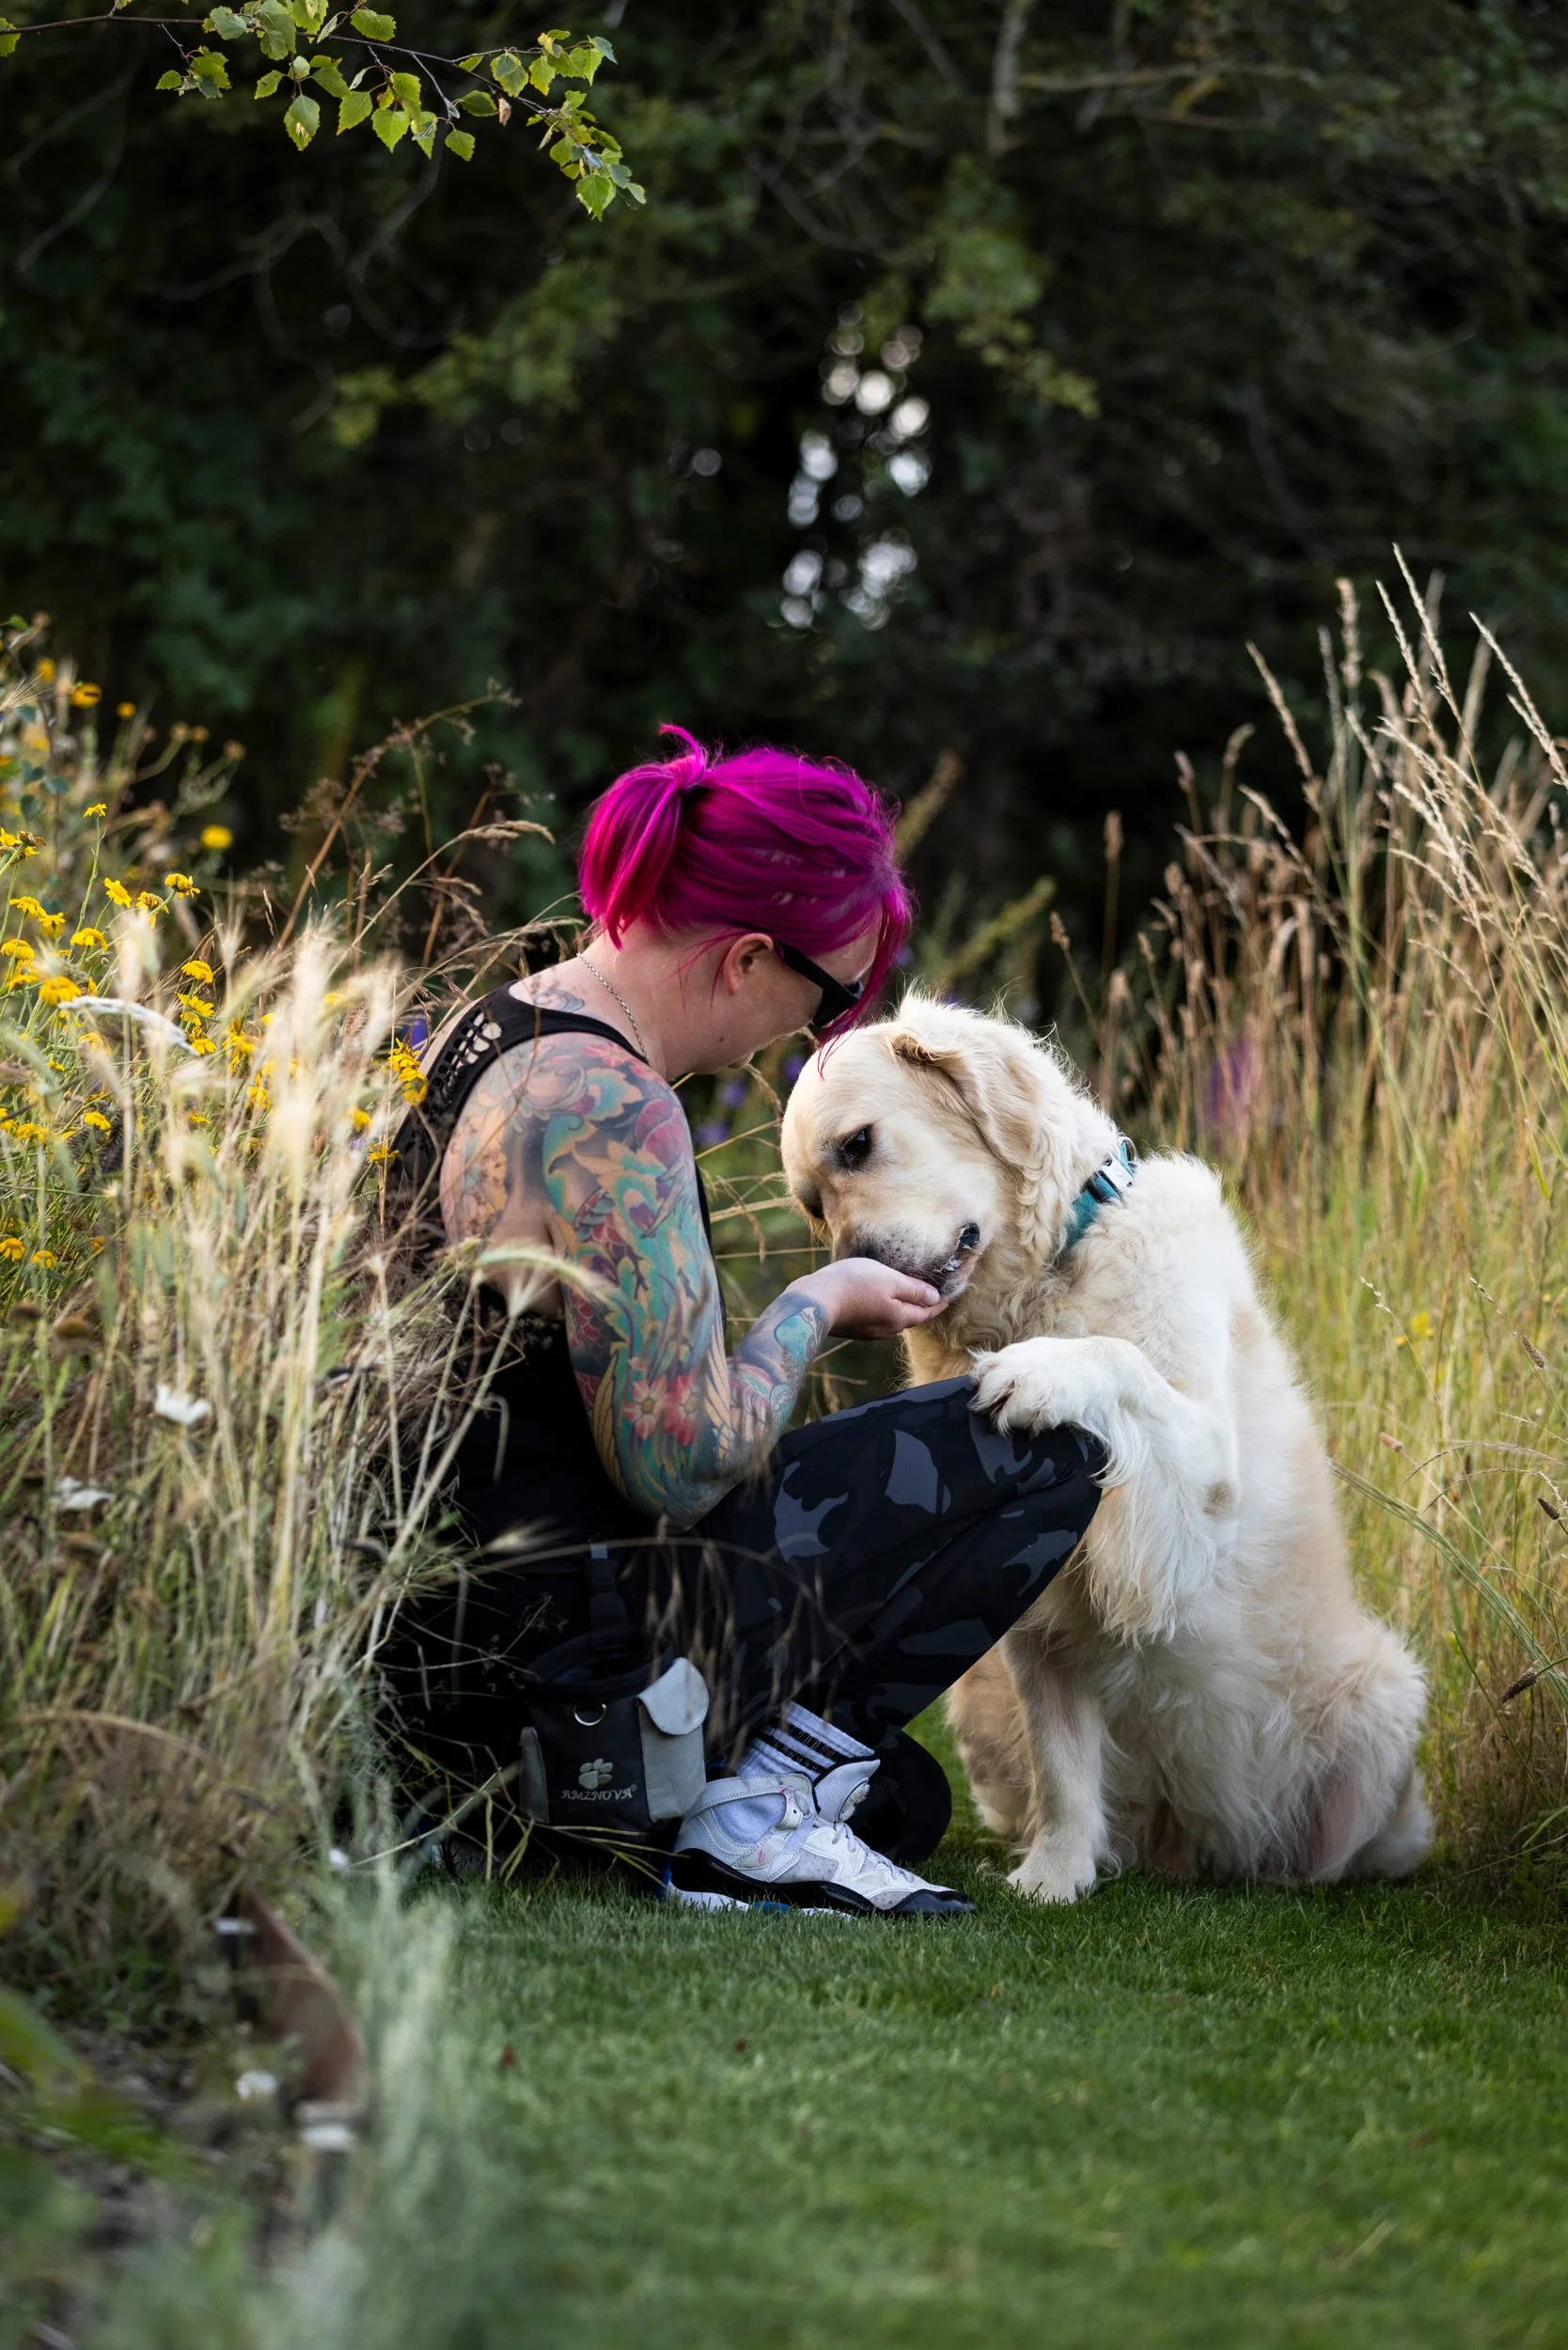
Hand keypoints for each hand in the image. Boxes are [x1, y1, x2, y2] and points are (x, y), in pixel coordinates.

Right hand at [791, 1256, 943, 1340]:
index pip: (926, 1312)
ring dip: (901, 1308)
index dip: (938, 1303)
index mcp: (900, 1318)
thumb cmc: (854, 1285)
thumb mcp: (889, 1279)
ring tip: (905, 1294)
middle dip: (921, 1307)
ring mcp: (868, 1331)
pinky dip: (883, 1308)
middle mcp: (887, 1330)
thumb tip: (935, 1298)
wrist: (815, 1301)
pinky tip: (878, 1298)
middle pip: (910, 1317)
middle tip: (929, 1294)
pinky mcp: (853, 1328)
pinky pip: (876, 1317)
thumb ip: (914, 1289)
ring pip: (892, 1319)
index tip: (947, 1296)